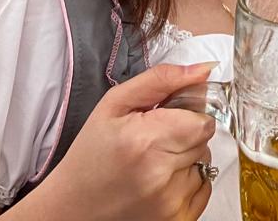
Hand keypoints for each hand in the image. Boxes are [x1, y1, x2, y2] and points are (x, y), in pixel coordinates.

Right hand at [33, 61, 218, 220]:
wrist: (73, 205)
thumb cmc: (91, 153)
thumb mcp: (115, 104)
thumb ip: (161, 80)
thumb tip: (203, 70)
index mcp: (145, 140)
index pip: (202, 120)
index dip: (187, 113)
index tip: (168, 115)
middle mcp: (160, 173)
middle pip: (203, 139)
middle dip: (185, 132)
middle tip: (156, 137)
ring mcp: (170, 201)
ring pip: (204, 162)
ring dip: (186, 158)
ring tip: (154, 160)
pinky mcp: (176, 219)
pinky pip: (203, 187)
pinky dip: (187, 181)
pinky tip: (161, 180)